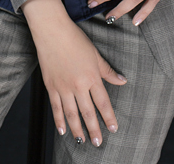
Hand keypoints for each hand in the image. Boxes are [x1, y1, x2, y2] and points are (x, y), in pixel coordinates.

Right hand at [22, 0, 126, 145]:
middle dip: (94, 129)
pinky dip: (59, 120)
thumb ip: (108, 70)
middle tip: (98, 143)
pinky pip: (56, 107)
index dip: (109, 117)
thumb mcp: (95, 54)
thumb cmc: (74, 39)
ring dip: (78, 129)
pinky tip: (63, 130)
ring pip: (72, 114)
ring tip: (82, 141)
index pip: (103, 102)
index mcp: (92, 76)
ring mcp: (63, 87)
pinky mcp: (51, 86)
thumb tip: (122, 80)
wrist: (52, 31)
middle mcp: (78, 85)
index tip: (113, 128)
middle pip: (88, 112)